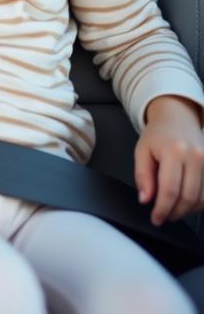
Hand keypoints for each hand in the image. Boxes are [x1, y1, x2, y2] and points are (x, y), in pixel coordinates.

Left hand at [135, 95, 203, 224]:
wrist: (176, 120)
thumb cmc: (157, 136)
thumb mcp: (142, 152)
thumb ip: (143, 176)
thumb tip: (146, 199)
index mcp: (174, 151)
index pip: (170, 190)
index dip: (162, 209)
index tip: (156, 219)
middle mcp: (195, 156)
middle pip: (188, 197)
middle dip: (174, 212)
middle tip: (163, 216)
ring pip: (201, 199)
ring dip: (187, 210)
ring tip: (172, 210)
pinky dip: (198, 204)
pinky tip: (186, 203)